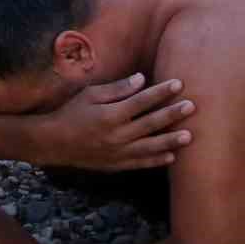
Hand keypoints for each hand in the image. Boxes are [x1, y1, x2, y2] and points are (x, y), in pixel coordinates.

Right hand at [40, 74, 193, 170]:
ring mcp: (116, 152)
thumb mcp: (90, 95)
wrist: (53, 143)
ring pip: (149, 147)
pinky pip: (139, 163)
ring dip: (170, 141)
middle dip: (172, 114)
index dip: (161, 92)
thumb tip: (141, 79)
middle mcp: (116, 135)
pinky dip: (155, 161)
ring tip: (189, 136)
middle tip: (192, 106)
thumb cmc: (71, 113)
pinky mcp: (115, 164)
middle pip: (150, 124)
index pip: (141, 101)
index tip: (178, 84)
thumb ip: (117, 89)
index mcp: (110, 115)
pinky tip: (171, 157)